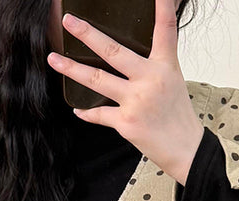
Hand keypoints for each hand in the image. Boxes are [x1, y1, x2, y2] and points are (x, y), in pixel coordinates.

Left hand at [47, 0, 203, 185]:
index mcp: (164, 66)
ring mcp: (136, 101)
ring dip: (72, 69)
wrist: (185, 149)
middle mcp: (149, 79)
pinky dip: (87, 112)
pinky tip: (78, 109)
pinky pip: (99, 114)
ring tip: (54, 59)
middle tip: (69, 21)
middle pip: (113, 52)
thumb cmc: (178, 116)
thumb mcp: (173, 80)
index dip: (162, 8)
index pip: (165, 30)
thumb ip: (155, 63)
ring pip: (97, 80)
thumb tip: (131, 54)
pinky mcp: (126, 122)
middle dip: (88, 34)